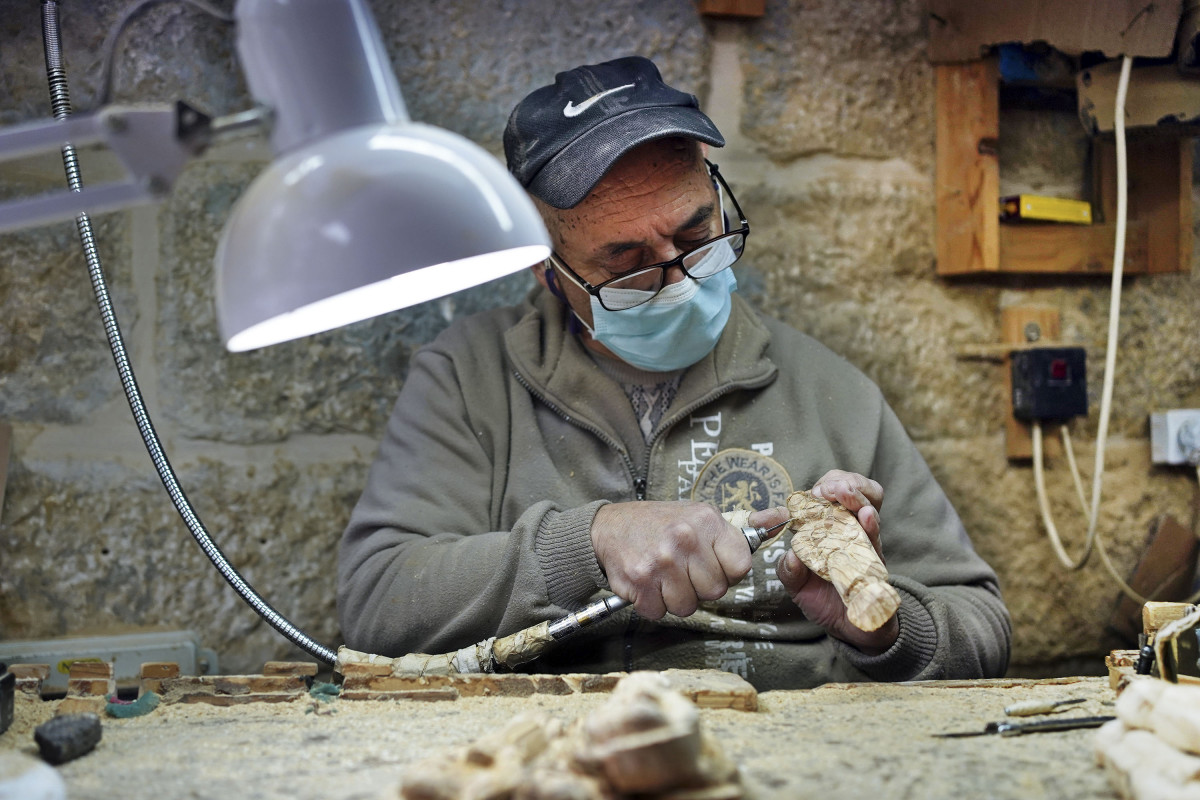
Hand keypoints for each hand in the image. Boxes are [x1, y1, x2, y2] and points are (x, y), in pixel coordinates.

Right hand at [590, 501, 752, 619]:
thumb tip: (783, 517)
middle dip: (699, 586)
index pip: (740, 567)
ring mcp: (661, 562)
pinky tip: (648, 584)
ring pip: (688, 607)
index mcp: (706, 521)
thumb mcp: (701, 516)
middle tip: (683, 570)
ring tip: (664, 576)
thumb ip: (742, 526)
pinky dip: (652, 604)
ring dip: (676, 598)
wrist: (609, 528)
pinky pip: (660, 613)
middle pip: (715, 591)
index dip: (726, 572)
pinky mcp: (639, 582)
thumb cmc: (660, 524)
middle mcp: (685, 539)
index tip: (711, 563)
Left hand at [755, 470, 898, 654]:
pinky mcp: (878, 563)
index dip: (825, 486)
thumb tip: (789, 554)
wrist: (851, 629)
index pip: (830, 494)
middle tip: (829, 489)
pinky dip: (872, 526)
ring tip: (846, 493)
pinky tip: (866, 517)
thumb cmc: (824, 599)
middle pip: (854, 491)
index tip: (814, 492)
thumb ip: (789, 570)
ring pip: (869, 506)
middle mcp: (850, 530)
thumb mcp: (798, 584)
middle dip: (842, 483)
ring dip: (857, 496)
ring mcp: (866, 543)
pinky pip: (877, 540)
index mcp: (828, 528)